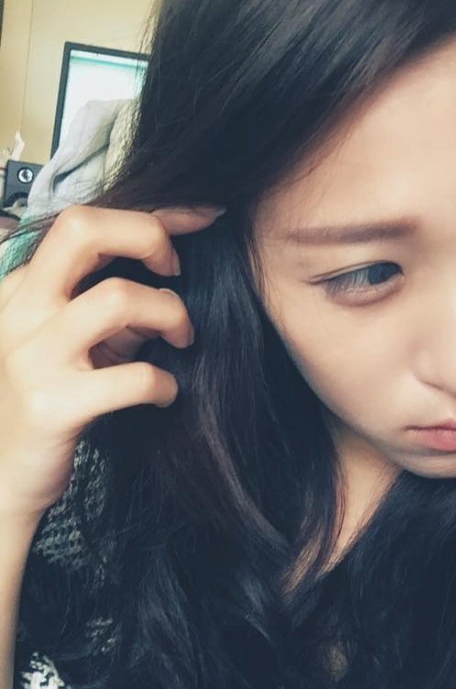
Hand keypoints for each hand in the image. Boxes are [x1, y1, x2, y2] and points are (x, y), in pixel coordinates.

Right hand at [0, 204, 219, 522]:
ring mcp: (32, 356)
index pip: (85, 222)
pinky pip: (132, 377)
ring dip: (169, 313)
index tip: (202, 216)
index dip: (152, 213)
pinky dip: (164, 382)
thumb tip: (167, 276)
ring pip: (118, 298)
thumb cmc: (47, 399)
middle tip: (176, 272)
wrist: (0, 476)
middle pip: (83, 229)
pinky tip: (164, 393)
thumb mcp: (68, 340)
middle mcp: (20, 310)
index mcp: (22, 287)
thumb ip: (107, 306)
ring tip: (181, 338)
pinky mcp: (53, 405)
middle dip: (148, 235)